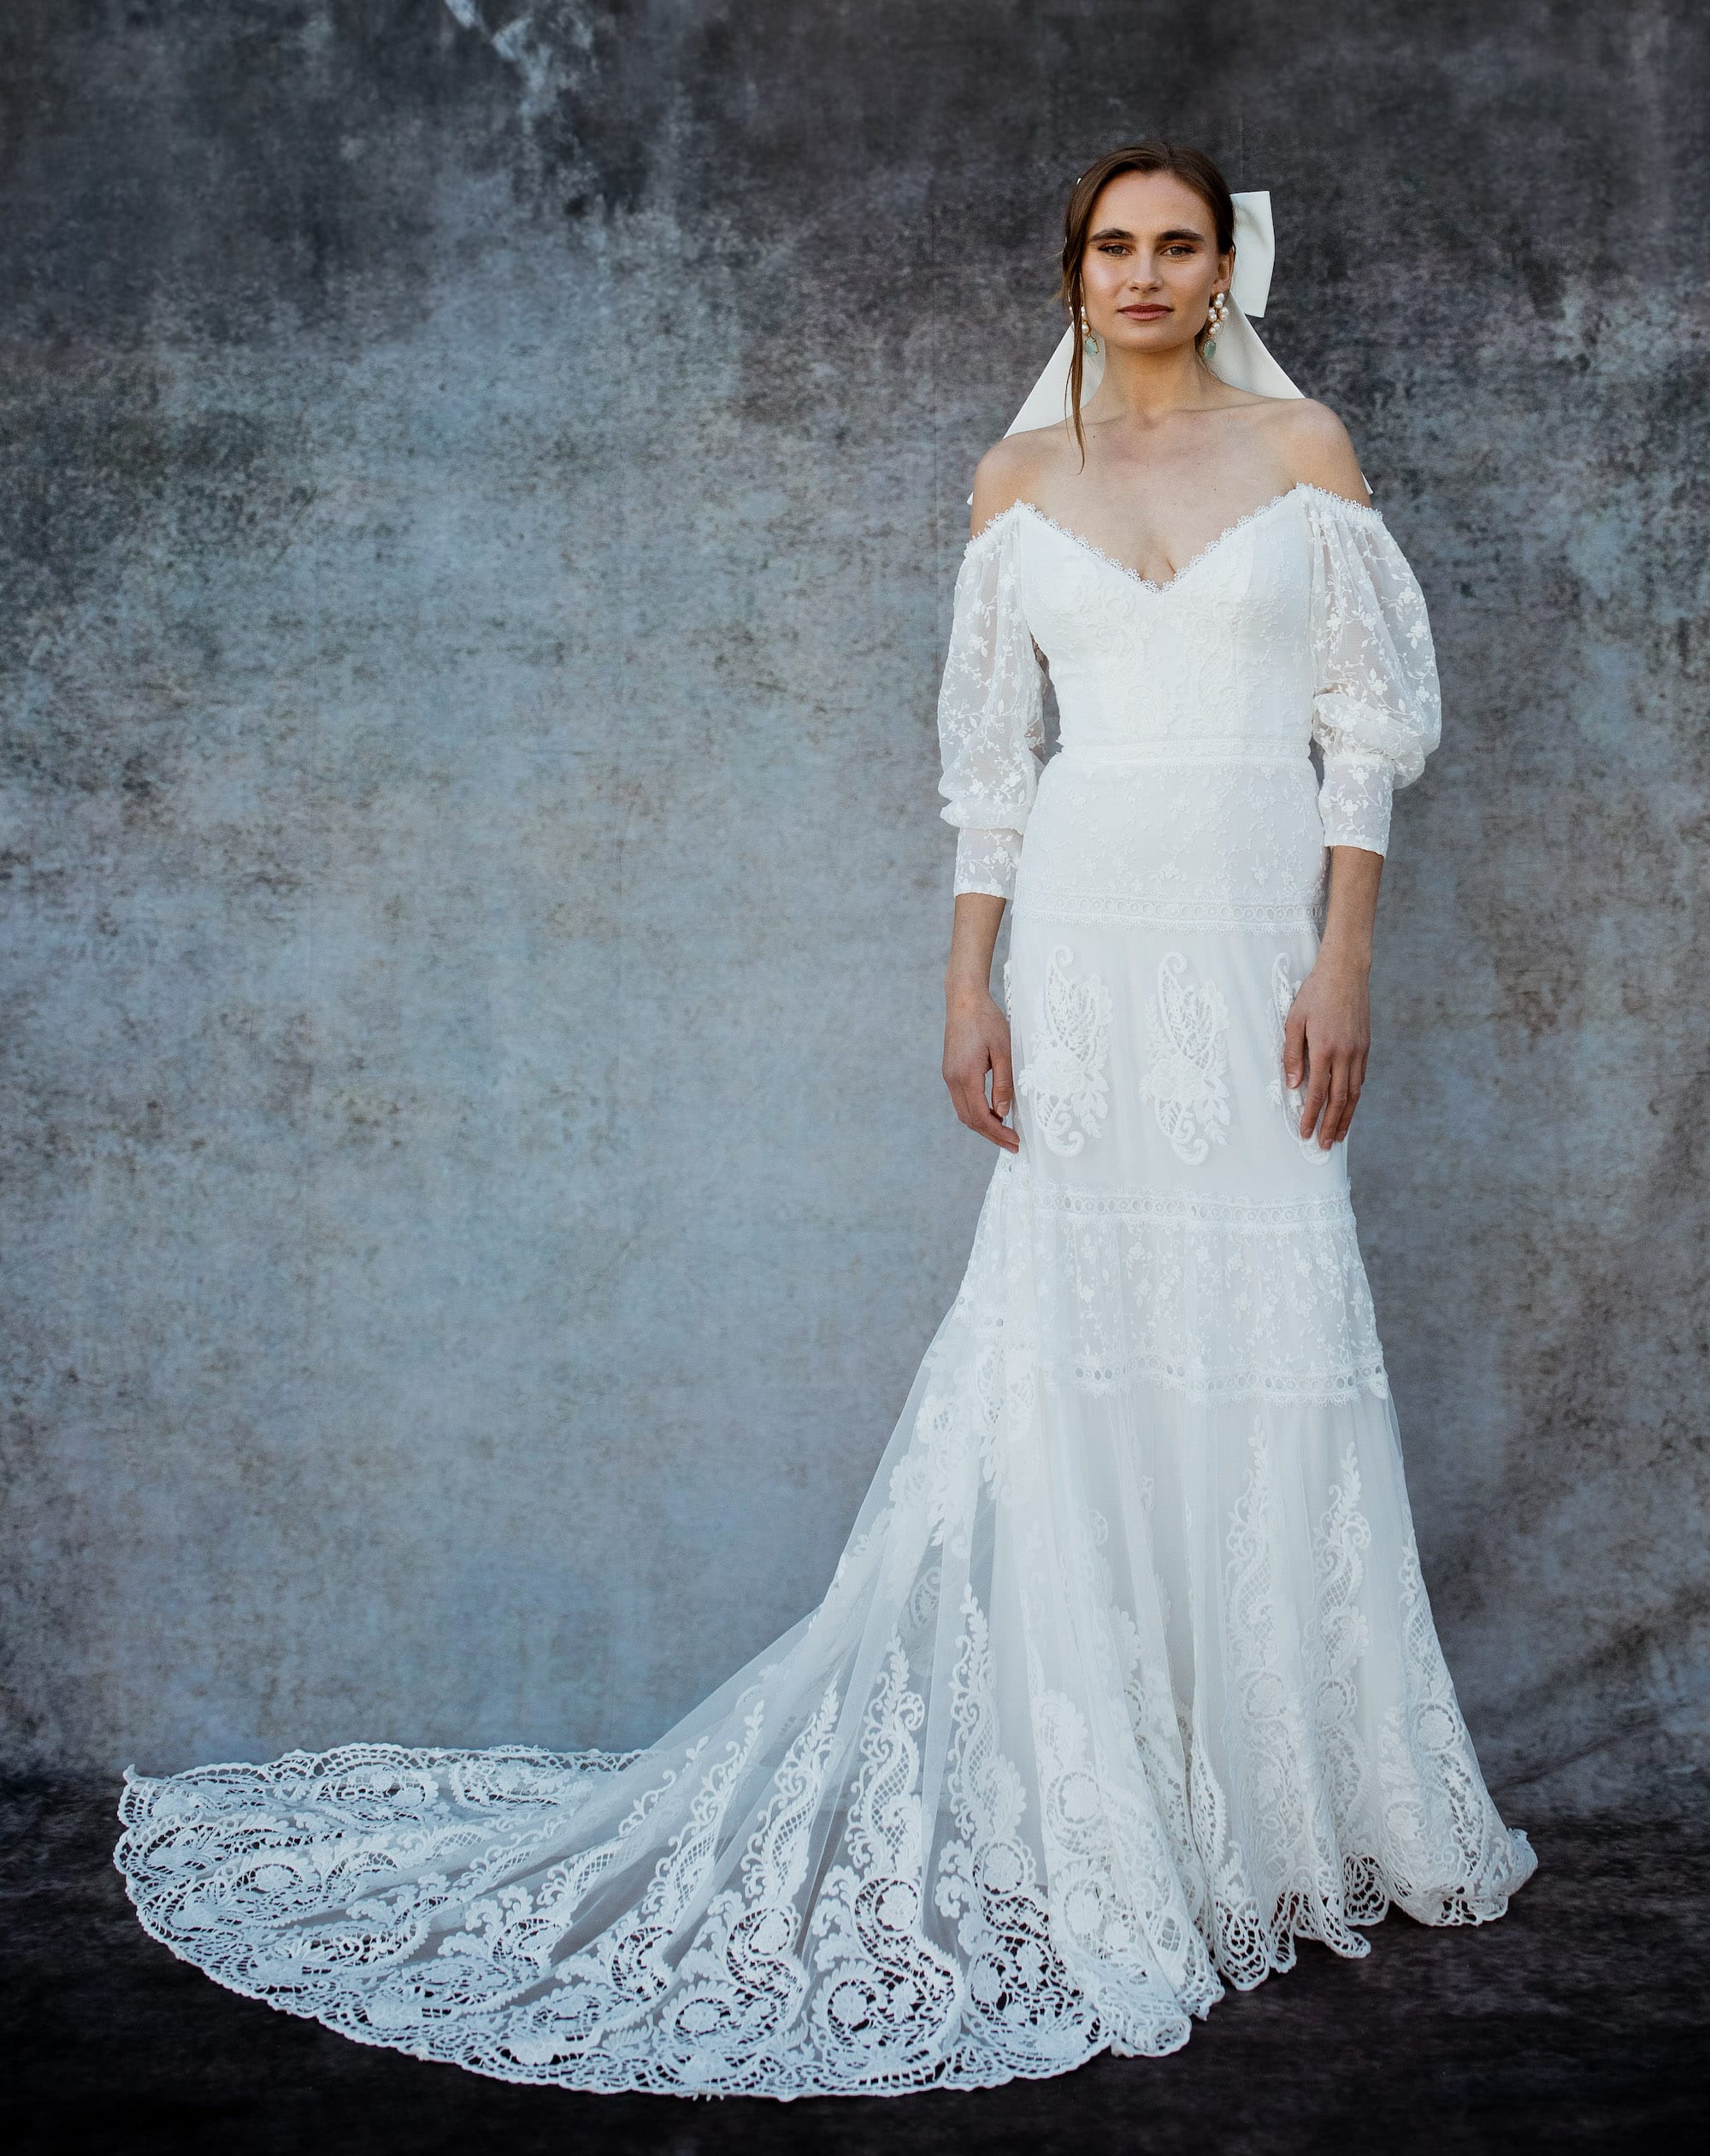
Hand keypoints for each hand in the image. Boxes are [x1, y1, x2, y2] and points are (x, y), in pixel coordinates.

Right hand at [943, 990, 1018, 1151]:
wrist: (964, 999)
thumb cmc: (987, 1020)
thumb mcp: (1004, 1050)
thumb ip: (1003, 1083)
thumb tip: (1003, 1113)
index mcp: (966, 1075)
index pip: (981, 1115)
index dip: (998, 1132)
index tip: (1015, 1141)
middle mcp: (952, 1079)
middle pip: (970, 1119)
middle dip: (991, 1135)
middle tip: (1012, 1144)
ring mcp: (948, 1075)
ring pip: (964, 1112)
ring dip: (983, 1125)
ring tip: (1004, 1132)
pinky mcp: (950, 1071)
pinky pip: (961, 1100)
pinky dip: (976, 1112)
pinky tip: (992, 1112)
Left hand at [1282, 947, 1370, 1149]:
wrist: (1346, 972)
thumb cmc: (1314, 993)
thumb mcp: (1294, 1021)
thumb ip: (1292, 1054)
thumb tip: (1292, 1086)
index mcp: (1325, 1049)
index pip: (1318, 1093)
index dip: (1311, 1116)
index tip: (1304, 1133)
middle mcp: (1346, 1054)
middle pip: (1340, 1100)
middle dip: (1331, 1126)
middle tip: (1324, 1146)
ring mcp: (1359, 1051)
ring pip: (1354, 1093)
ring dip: (1346, 1118)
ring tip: (1339, 1136)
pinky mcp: (1366, 1046)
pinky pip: (1360, 1079)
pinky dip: (1354, 1098)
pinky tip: (1348, 1107)